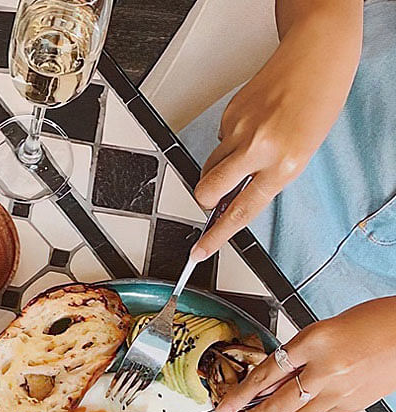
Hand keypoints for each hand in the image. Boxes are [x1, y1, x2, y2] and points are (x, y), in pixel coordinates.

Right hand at [191, 1, 362, 258]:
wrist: (318, 54)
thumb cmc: (318, 102)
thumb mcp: (301, 153)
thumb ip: (266, 178)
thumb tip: (235, 197)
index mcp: (284, 164)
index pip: (241, 211)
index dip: (217, 236)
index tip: (200, 251)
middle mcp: (259, 148)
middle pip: (208, 190)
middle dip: (205, 198)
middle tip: (214, 195)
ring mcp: (241, 129)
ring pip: (210, 165)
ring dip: (219, 167)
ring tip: (247, 148)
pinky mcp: (230, 113)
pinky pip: (219, 139)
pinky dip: (230, 139)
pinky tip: (252, 124)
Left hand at [215, 297, 395, 411]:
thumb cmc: (376, 321)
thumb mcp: (325, 328)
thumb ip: (298, 352)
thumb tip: (272, 376)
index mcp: (315, 340)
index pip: (264, 374)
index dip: (240, 394)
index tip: (226, 405)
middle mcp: (326, 368)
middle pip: (276, 403)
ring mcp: (341, 390)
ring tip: (281, 404)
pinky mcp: (353, 404)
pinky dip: (315, 408)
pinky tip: (318, 396)